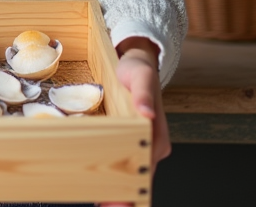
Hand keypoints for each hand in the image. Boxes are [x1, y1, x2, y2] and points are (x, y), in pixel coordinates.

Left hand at [99, 38, 169, 206]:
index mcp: (157, 135)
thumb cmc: (139, 69)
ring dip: (118, 190)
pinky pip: (122, 162)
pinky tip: (99, 184)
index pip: (145, 170)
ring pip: (131, 173)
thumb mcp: (140, 76)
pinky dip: (112, 175)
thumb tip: (147, 113)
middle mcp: (152, 145)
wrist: (137, 61)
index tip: (120, 204)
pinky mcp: (130, 141)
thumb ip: (144, 94)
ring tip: (101, 203)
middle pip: (138, 178)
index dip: (133, 190)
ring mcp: (141, 144)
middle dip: (124, 196)